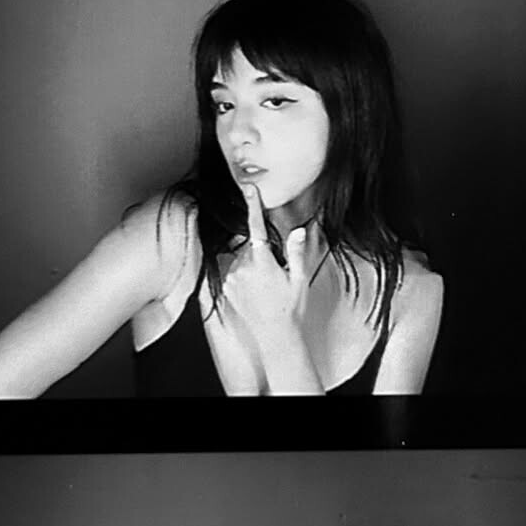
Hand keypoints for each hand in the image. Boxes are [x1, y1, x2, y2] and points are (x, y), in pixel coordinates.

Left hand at [221, 183, 309, 347]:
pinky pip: (233, 271)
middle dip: (262, 251)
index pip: (256, 228)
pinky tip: (256, 290)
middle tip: (276, 272)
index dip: (253, 206)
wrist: (275, 337)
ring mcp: (232, 279)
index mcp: (262, 263)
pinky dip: (243, 274)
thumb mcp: (299, 279)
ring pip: (241, 258)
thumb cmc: (291, 309)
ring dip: (252, 264)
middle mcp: (242, 268)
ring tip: (266, 286)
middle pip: (250, 245)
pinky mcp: (225, 288)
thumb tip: (298, 232)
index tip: (248, 189)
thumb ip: (297, 253)